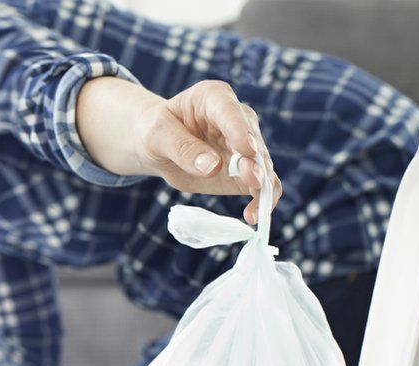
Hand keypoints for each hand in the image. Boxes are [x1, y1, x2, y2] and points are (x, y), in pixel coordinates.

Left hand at [134, 80, 281, 224]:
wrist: (157, 146)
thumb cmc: (155, 131)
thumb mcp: (157, 135)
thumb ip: (182, 148)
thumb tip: (212, 166)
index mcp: (213, 97)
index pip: (229, 111)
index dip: (239, 130)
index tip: (245, 149)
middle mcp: (237, 119)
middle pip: (252, 140)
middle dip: (254, 162)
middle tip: (251, 180)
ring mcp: (245, 146)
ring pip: (263, 165)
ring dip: (263, 185)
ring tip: (257, 207)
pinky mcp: (246, 171)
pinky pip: (261, 185)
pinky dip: (262, 200)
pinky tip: (254, 215)